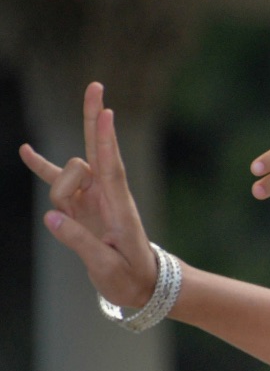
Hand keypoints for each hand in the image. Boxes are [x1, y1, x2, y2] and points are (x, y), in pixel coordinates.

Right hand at [19, 83, 160, 309]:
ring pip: (67, 175)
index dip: (105, 140)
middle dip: (93, 119)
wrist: (143, 285)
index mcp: (120, 209)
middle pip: (96, 151)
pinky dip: (42, 167)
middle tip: (96, 85)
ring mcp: (94, 197)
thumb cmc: (130, 278)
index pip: (111, 168)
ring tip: (69, 221)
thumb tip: (50, 217)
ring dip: (59, 190)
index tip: (106, 112)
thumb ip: (79, 243)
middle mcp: (108, 195)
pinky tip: (25, 151)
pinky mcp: (81, 204)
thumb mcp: (107, 269)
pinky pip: (57, 181)